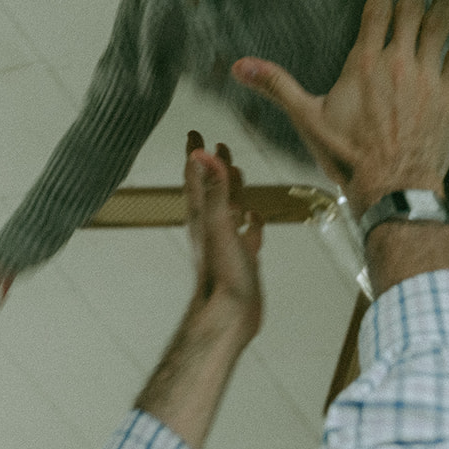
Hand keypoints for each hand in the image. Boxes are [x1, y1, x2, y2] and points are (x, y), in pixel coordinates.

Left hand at [184, 131, 263, 342]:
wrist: (229, 315)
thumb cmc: (222, 273)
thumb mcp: (218, 224)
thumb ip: (214, 189)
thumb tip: (203, 154)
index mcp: (202, 216)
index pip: (196, 176)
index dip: (195, 154)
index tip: (194, 134)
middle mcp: (211, 226)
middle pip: (212, 188)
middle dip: (214, 166)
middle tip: (217, 146)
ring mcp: (226, 243)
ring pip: (229, 209)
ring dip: (232, 190)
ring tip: (237, 173)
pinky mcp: (241, 259)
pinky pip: (246, 234)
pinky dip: (251, 222)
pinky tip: (254, 219)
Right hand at [231, 0, 448, 210]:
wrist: (393, 187)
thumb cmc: (348, 157)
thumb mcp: (307, 120)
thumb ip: (277, 87)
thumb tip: (239, 66)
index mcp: (364, 64)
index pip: (376, 12)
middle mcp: (397, 62)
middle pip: (410, 10)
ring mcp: (426, 77)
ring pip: (439, 26)